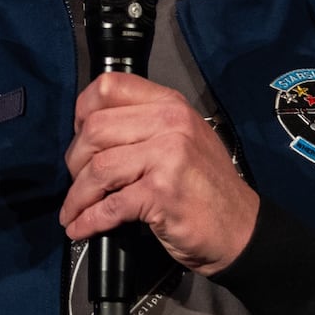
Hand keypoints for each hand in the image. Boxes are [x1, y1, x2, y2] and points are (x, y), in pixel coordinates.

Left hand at [60, 72, 259, 276]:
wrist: (240, 228)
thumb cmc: (206, 186)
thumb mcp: (182, 138)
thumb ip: (144, 124)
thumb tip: (88, 131)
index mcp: (170, 104)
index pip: (109, 86)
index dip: (82, 112)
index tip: (79, 136)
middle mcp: (171, 123)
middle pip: (95, 129)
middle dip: (75, 161)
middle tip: (77, 181)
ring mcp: (169, 156)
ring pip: (98, 168)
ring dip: (77, 196)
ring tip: (74, 210)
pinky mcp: (163, 192)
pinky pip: (110, 205)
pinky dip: (88, 220)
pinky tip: (82, 227)